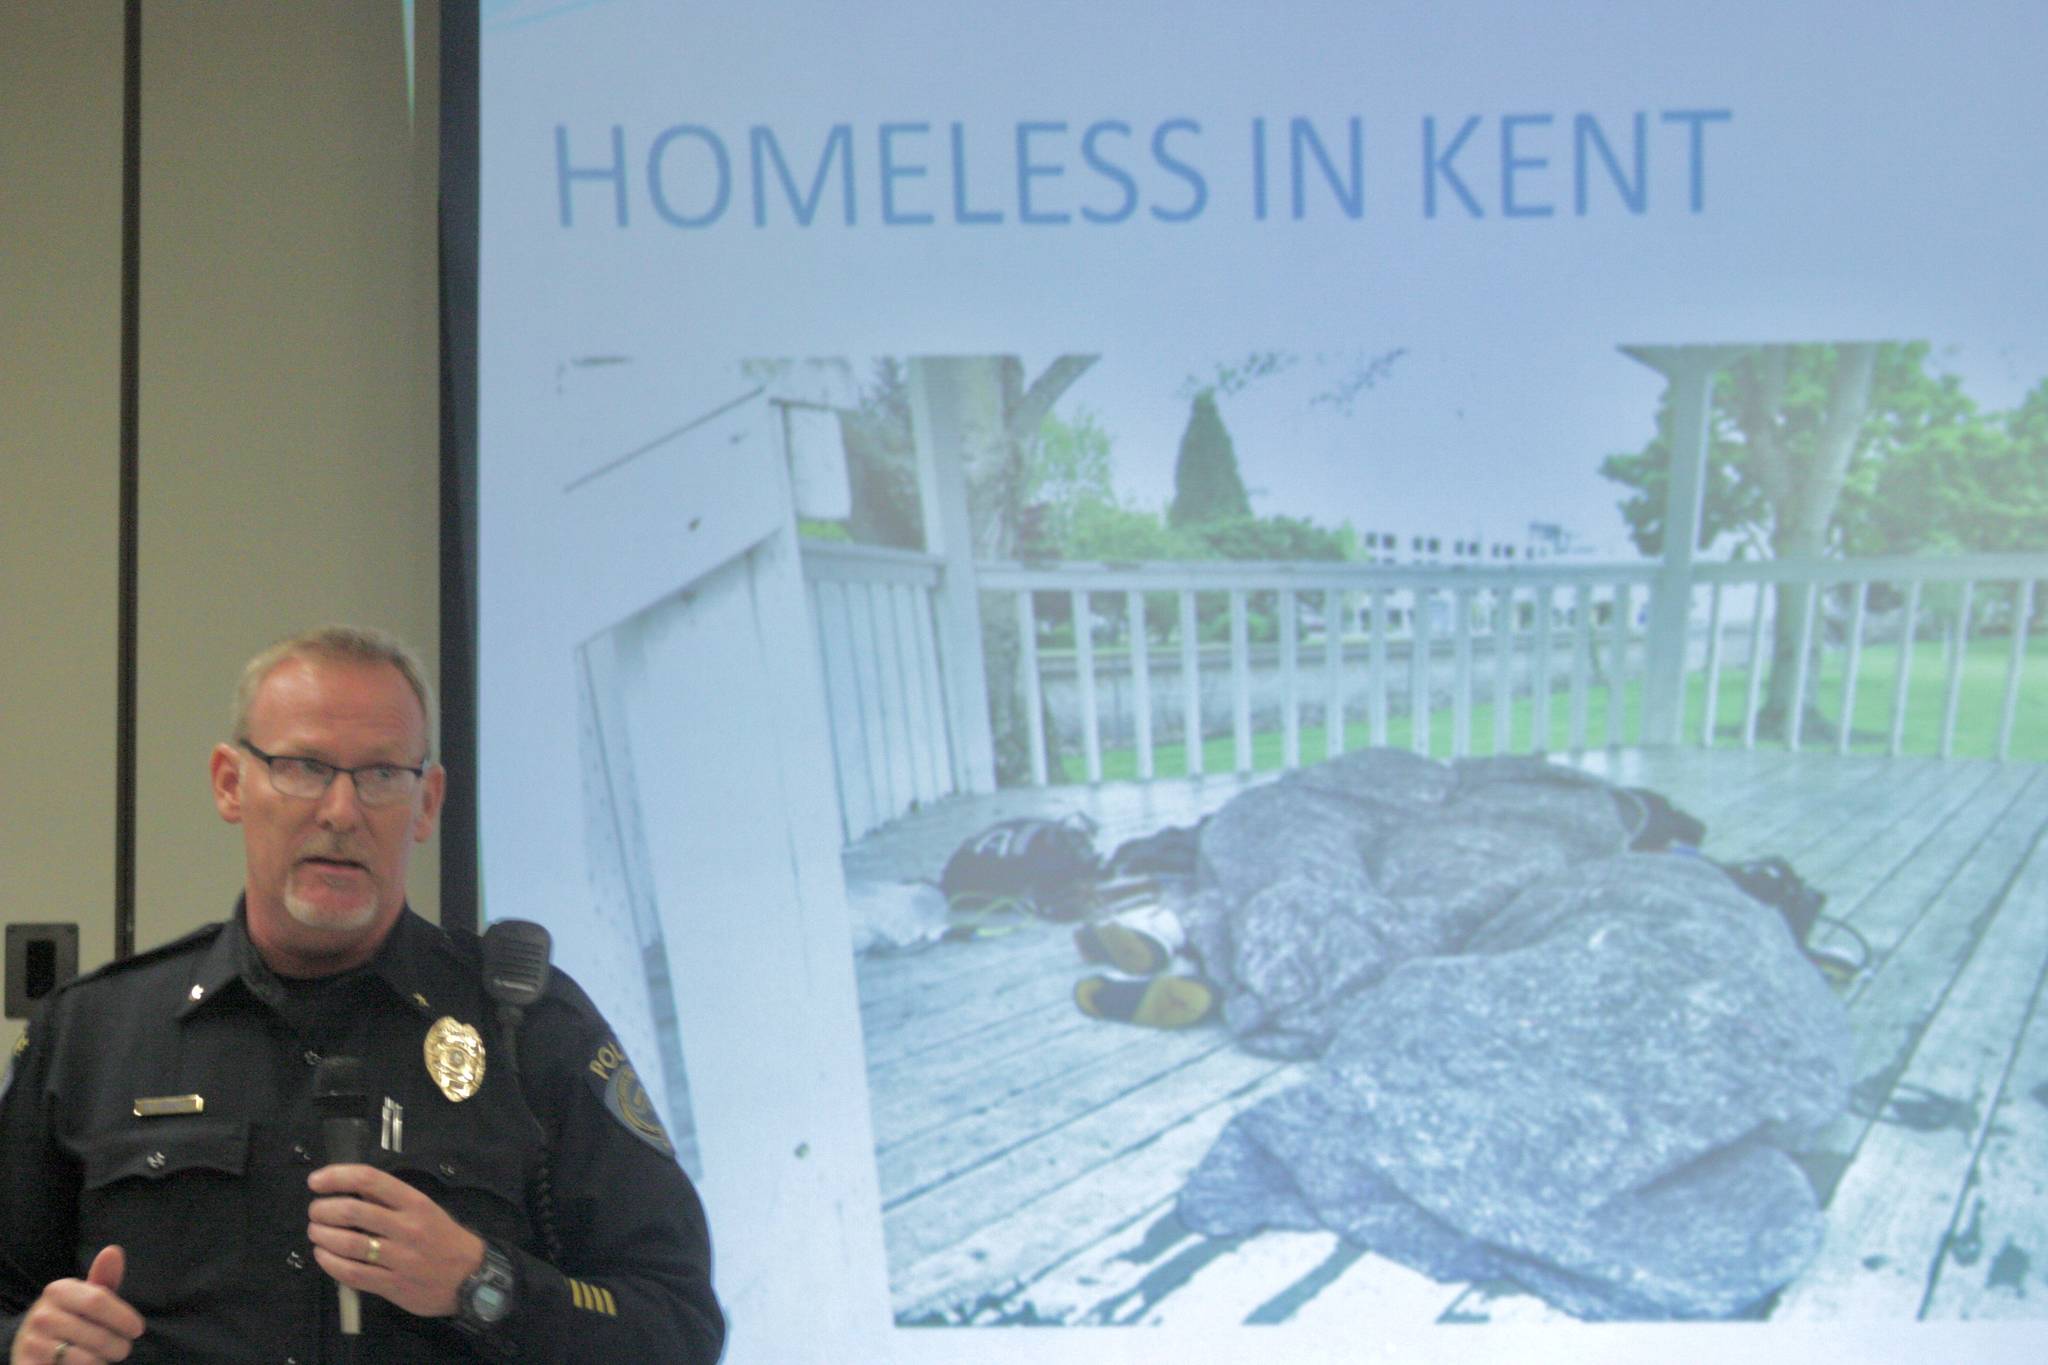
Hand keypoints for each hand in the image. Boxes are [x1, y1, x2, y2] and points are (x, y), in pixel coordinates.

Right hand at [9, 1246, 144, 1363]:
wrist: (32, 1346)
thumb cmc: (71, 1317)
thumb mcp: (87, 1296)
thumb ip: (104, 1278)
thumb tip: (113, 1250)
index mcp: (58, 1290)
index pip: (98, 1301)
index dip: (124, 1317)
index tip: (137, 1330)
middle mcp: (41, 1315)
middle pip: (99, 1335)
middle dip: (119, 1346)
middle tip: (121, 1349)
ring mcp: (32, 1343)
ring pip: (88, 1360)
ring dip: (104, 1361)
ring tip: (102, 1357)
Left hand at [306, 1164, 485, 1318]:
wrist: (470, 1277)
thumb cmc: (442, 1237)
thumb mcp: (424, 1209)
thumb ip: (389, 1199)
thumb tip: (350, 1186)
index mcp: (415, 1202)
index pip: (370, 1180)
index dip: (337, 1177)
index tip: (316, 1181)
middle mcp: (407, 1227)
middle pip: (352, 1211)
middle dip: (323, 1210)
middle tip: (315, 1212)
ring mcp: (399, 1258)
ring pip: (348, 1243)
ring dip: (322, 1235)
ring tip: (316, 1232)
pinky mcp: (392, 1285)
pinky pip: (351, 1273)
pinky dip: (330, 1263)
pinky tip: (323, 1256)